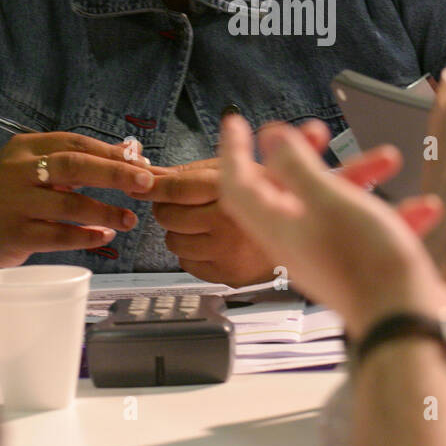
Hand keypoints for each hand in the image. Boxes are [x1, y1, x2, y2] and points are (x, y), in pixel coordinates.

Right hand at [0, 132, 153, 278]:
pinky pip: (58, 236)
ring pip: (68, 205)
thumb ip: (79, 161)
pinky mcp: (15, 235)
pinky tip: (105, 237)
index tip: (142, 163)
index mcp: (26, 148)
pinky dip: (86, 237)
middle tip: (146, 183)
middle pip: (73, 166)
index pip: (75, 143)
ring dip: (105, 212)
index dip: (111, 152)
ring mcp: (15, 204)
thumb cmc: (14, 194)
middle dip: (114, 173)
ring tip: (130, 219)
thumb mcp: (37, 168)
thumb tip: (133, 155)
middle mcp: (18, 172)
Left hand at [137, 156, 267, 286]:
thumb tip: (155, 174)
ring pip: (172, 242)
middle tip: (181, 204)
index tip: (139, 184)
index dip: (153, 186)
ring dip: (179, 231)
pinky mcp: (226, 275)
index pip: (177, 189)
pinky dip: (192, 252)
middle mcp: (227, 222)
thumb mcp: (241, 170)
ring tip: (200, 223)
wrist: (306, 233)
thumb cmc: (273, 195)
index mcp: (232, 190)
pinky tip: (211, 242)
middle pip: (168, 216)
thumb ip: (195, 171)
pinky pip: (186, 263)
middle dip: (167, 208)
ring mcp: (226, 252)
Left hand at [218, 116, 445, 337]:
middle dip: (303, 157)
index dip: (234, 151)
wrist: (407, 322)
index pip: (238, 184)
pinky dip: (392, 215)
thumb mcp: (329, 200)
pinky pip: (369, 232)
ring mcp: (328, 258)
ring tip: (389, 159)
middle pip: (286, 191)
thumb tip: (270, 138)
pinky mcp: (359, 269)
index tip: (235, 123)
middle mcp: (297, 243)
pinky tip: (423, 207)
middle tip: (317, 131)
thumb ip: (297, 167)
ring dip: (359, 179)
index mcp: (278, 226)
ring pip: (335, 207)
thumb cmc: (367, 262)